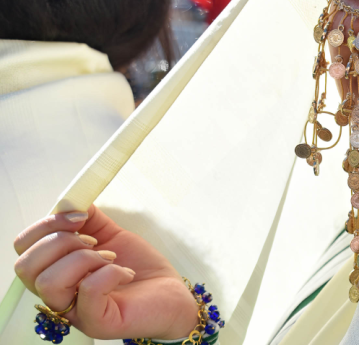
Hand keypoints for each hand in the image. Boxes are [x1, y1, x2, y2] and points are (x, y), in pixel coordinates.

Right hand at [14, 205, 197, 340]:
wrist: (171, 293)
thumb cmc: (139, 267)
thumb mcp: (111, 236)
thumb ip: (89, 220)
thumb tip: (73, 200)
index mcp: (56, 272)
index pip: (22, 249)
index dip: (45, 225)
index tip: (80, 217)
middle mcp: (58, 296)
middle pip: (26, 266)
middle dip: (62, 241)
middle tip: (95, 243)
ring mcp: (75, 313)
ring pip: (49, 281)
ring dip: (84, 258)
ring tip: (111, 259)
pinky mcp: (98, 323)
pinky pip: (87, 290)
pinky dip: (110, 272)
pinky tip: (126, 273)